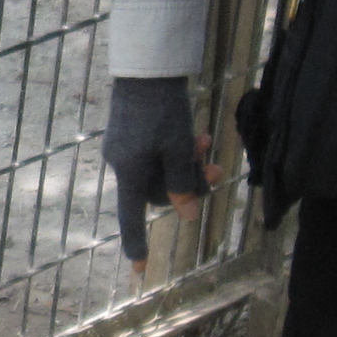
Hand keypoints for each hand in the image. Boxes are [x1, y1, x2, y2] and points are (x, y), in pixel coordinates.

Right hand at [104, 76, 221, 269]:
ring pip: (160, 170)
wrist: (146, 67)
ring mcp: (123, 147)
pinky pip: (155, 153)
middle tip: (216, 170)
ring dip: (187, 164)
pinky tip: (197, 135)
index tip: (140, 269)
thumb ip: (182, 184)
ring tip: (207, 145)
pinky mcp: (129, 132)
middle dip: (187, 184)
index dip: (137, 245)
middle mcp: (121, 163)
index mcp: (129, 171)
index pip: (131, 217)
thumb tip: (187, 215)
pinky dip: (175, 150)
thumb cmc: (163, 108)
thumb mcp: (178, 148)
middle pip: (157, 191)